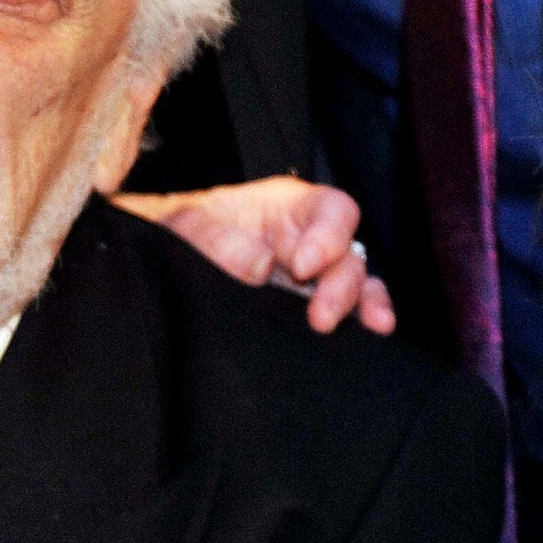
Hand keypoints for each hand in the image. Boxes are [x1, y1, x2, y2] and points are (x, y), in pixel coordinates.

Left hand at [116, 177, 395, 334]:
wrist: (169, 264)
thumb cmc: (181, 233)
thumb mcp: (186, 226)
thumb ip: (216, 240)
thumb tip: (258, 268)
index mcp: (288, 207)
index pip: (330, 209)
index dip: (328, 236)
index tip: (302, 266)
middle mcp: (310, 239)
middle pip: (349, 253)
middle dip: (341, 284)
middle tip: (320, 317)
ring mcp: (314, 277)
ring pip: (356, 284)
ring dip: (361, 304)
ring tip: (370, 327)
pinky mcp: (310, 307)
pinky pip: (349, 311)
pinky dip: (363, 321)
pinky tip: (373, 334)